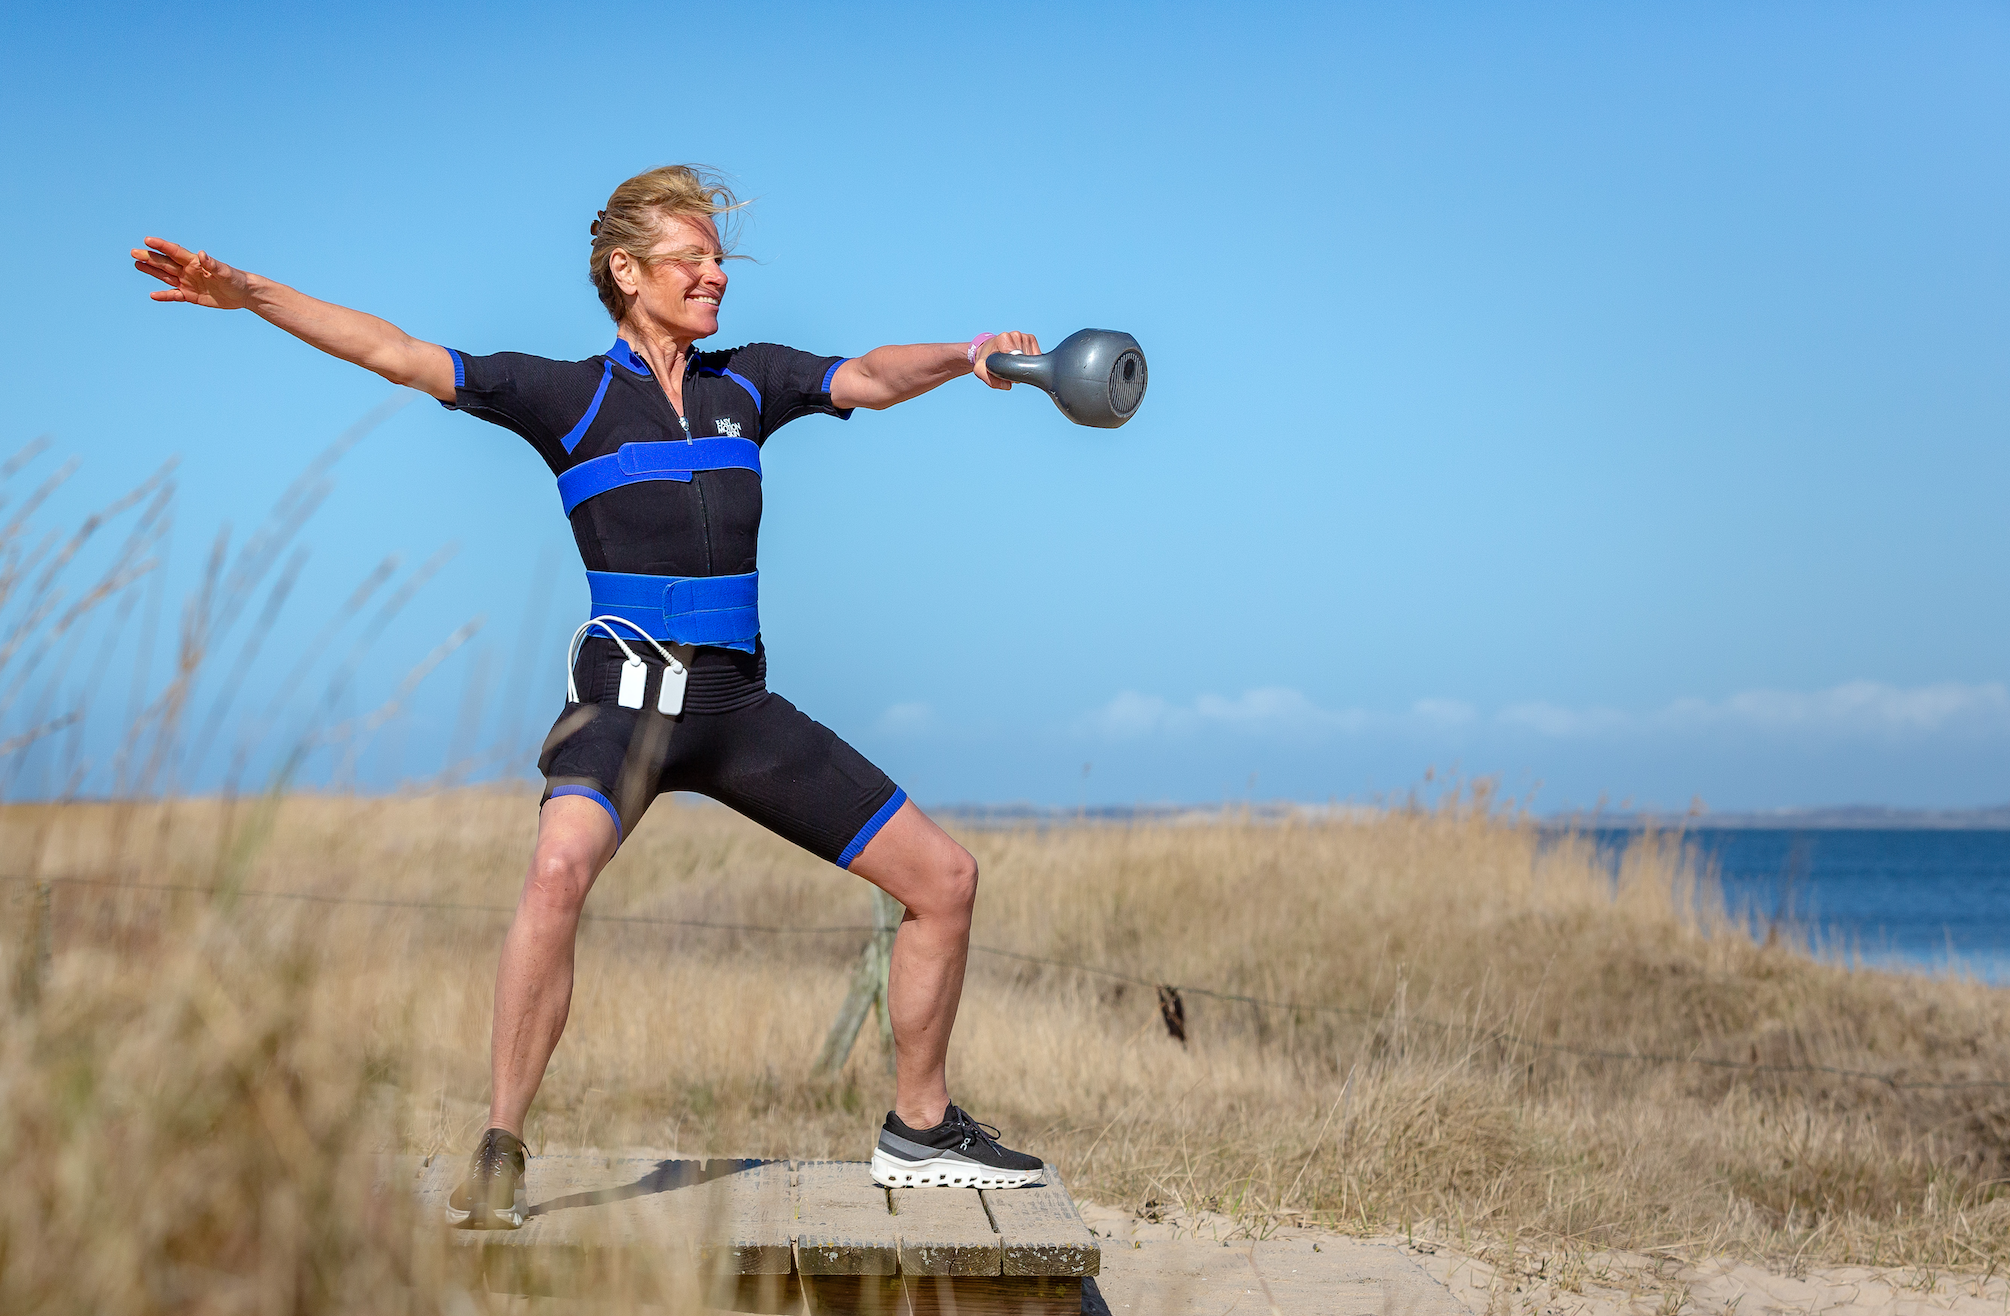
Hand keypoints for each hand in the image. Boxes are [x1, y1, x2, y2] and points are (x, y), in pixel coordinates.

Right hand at [130, 237, 252, 308]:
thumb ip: (212, 264)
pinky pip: (174, 295)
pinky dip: (164, 296)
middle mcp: (188, 271)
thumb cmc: (235, 279)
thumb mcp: (225, 272)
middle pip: (165, 263)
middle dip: (150, 257)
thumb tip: (202, 254)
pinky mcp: (191, 296)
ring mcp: (188, 283)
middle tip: (133, 252)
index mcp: (195, 262)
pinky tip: (153, 295)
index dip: (161, 246)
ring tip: (137, 264)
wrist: (242, 293)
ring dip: (152, 271)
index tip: (147, 240)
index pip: (174, 252)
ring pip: (166, 276)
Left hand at [970, 331, 1040, 389]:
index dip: (1012, 370)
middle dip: (1018, 369)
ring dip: (1024, 366)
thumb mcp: (980, 370)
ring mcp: (1024, 336)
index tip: (1005, 371)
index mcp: (1004, 338)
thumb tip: (1008, 385)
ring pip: (1031, 359)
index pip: (1015, 359)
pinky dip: (1031, 362)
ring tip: (1013, 363)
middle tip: (1008, 368)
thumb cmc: (986, 359)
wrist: (989, 349)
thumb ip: (991, 380)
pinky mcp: (1031, 339)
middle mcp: (1015, 335)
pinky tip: (1021, 360)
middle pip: (1024, 360)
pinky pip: (1037, 355)